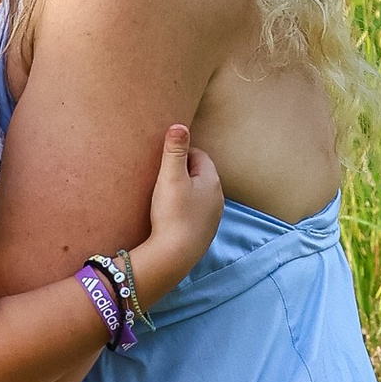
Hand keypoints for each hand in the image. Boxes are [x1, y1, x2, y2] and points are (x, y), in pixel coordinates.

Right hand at [133, 123, 225, 308]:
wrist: (173, 256)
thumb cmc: (172, 214)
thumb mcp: (170, 177)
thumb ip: (175, 150)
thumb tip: (179, 125)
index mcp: (212, 181)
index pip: (200, 156)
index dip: (183, 153)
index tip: (165, 157)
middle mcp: (217, 199)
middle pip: (200, 176)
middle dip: (184, 171)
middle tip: (162, 174)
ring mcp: (212, 219)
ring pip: (198, 196)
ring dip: (185, 192)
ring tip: (165, 195)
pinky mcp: (203, 235)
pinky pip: (194, 214)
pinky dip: (184, 210)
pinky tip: (170, 216)